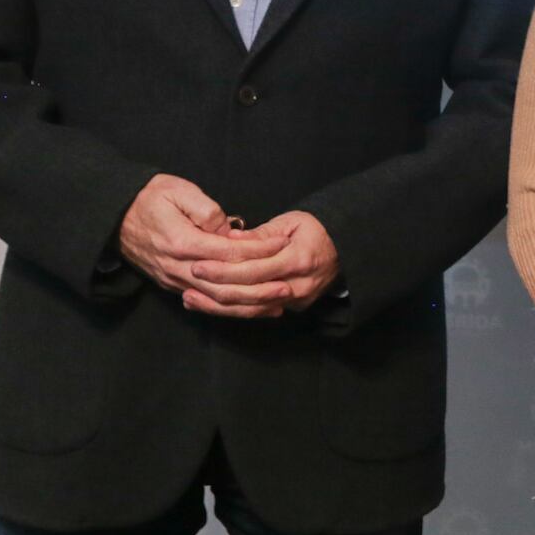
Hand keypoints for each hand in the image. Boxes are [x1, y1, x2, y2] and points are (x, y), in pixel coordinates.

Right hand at [117, 174, 286, 297]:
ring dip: (246, 305)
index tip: (282, 244)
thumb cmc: (148, 197)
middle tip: (288, 286)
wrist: (112, 215)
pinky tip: (250, 308)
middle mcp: (176, 266)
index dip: (258, 250)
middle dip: (258, 288)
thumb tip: (228, 229)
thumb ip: (206, 210)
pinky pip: (203, 300)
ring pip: (214, 299)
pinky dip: (227, 307)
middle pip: (224, 285)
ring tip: (277, 304)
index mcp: (181, 242)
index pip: (228, 252)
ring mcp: (171, 278)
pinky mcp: (170, 283)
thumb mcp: (178, 191)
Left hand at [185, 211, 340, 318]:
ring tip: (190, 299)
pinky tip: (211, 306)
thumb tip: (230, 239)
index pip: (253, 270)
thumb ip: (260, 235)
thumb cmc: (317, 230)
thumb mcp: (291, 222)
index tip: (198, 264)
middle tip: (189, 283)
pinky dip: (233, 310)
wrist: (346, 249)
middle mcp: (297, 285)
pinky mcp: (293, 308)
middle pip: (249, 295)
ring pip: (251, 309)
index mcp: (298, 260)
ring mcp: (296, 300)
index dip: (223, 270)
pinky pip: (258, 312)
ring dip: (218, 306)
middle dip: (215, 291)